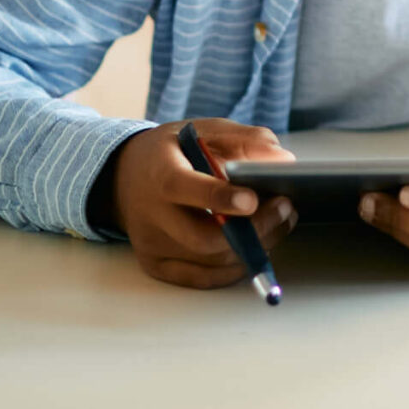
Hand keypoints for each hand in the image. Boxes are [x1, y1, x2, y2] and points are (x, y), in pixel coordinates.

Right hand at [107, 118, 297, 288]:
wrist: (123, 177)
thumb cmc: (172, 153)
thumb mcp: (204, 130)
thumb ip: (246, 140)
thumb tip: (283, 160)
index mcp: (160, 172)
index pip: (184, 188)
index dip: (220, 198)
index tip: (253, 199)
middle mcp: (151, 213)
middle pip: (204, 238)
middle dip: (255, 228)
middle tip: (285, 208)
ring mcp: (152, 244)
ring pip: (211, 261)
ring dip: (256, 246)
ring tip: (280, 221)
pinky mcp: (156, 265)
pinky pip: (203, 278)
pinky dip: (236, 267)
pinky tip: (258, 245)